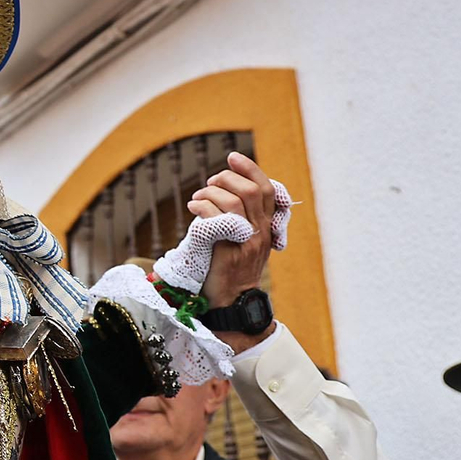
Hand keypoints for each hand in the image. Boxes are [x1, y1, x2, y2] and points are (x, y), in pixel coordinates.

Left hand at [191, 152, 275, 308]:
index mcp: (266, 227)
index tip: (233, 156)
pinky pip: (217, 221)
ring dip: (211, 193)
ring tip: (197, 198)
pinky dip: (203, 208)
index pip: (267, 190)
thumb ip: (242, 220)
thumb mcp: (245, 242)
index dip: (251, 169)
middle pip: (250, 191)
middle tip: (210, 184)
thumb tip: (220, 194)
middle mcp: (261, 232)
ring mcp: (247, 243)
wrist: (234, 303)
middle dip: (227, 179)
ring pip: (234, 202)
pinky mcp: (229, 253)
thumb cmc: (233, 271)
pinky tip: (193, 209)